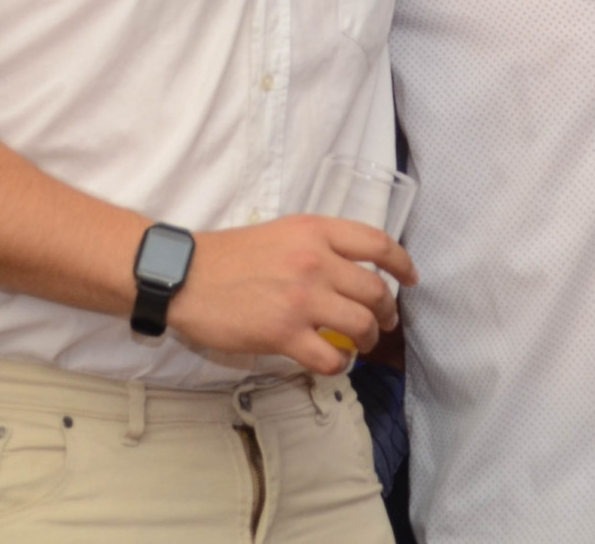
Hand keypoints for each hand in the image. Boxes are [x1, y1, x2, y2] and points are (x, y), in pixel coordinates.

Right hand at [165, 215, 416, 376]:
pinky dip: (339, 364)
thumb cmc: (228, 255)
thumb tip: (349, 271)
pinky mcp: (284, 334)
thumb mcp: (281, 232)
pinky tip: (333, 361)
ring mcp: (302, 299)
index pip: (378, 243)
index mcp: (315, 231)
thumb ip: (317, 246)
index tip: (410, 279)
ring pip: (360, 325)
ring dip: (367, 339)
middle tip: (383, 322)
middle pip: (375, 290)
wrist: (184, 276)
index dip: (402, 264)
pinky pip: (331, 357)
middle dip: (386, 312)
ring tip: (359, 344)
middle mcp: (315, 261)